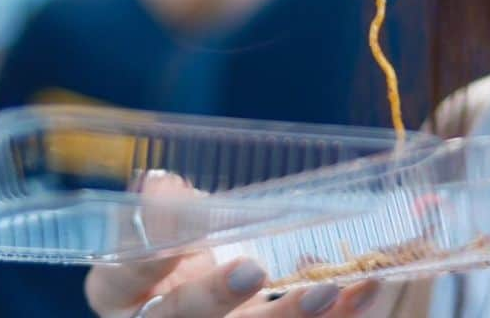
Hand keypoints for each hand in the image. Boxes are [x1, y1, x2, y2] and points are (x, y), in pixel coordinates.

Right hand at [85, 174, 378, 317]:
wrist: (218, 285)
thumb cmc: (191, 248)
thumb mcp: (177, 223)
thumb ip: (175, 207)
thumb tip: (160, 185)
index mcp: (126, 291)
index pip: (124, 277)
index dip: (147, 256)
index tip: (179, 228)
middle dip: (215, 298)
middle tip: (254, 268)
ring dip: (289, 315)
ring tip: (327, 290)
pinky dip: (340, 315)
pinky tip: (364, 288)